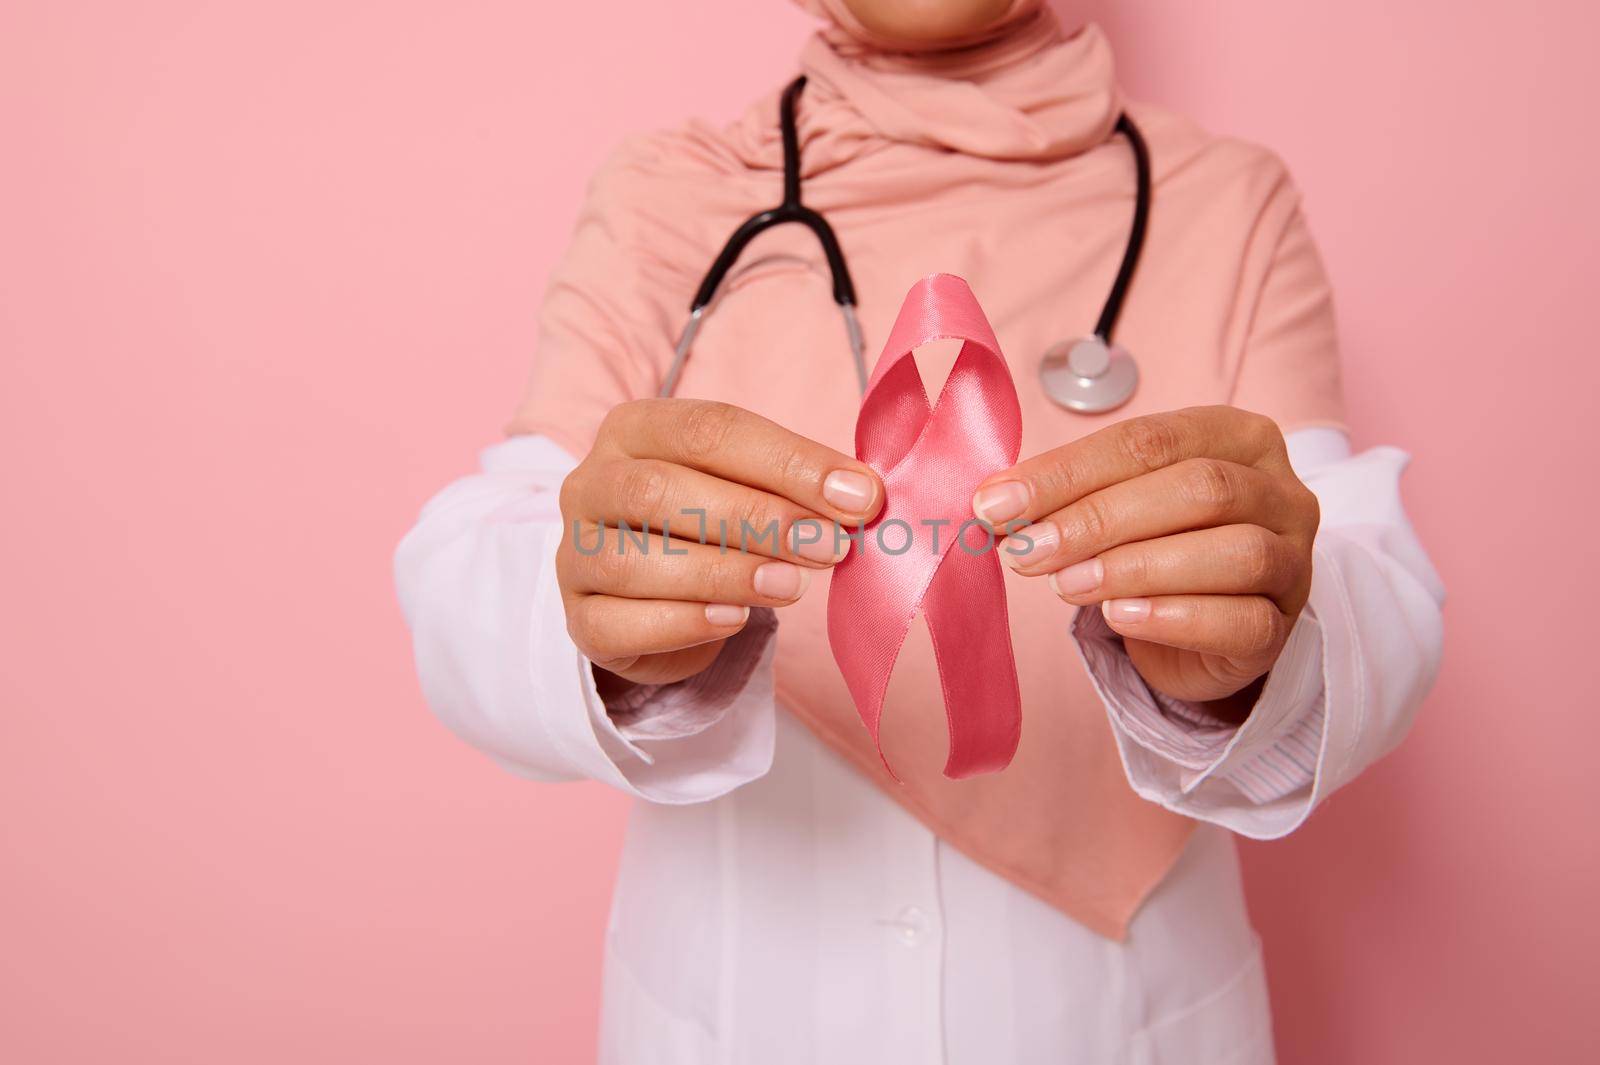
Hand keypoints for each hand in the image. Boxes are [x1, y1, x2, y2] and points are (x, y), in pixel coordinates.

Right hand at [557, 399, 883, 686]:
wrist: (651, 597)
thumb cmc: (707, 526)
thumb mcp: (748, 488)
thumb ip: (795, 487)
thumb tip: (863, 496)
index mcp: (634, 429)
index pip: (708, 430)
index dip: (788, 462)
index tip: (858, 496)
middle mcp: (590, 483)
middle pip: (662, 491)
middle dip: (757, 519)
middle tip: (829, 546)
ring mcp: (574, 552)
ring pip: (634, 559)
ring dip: (725, 573)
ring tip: (792, 587)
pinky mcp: (578, 617)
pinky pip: (618, 622)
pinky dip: (682, 623)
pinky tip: (735, 621)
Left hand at [972, 406, 1318, 708]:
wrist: (1209, 626)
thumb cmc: (1159, 545)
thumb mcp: (1116, 505)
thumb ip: (1068, 496)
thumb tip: (992, 503)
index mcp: (1236, 435)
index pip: (1149, 441)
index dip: (1068, 472)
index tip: (997, 503)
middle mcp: (1278, 489)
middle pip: (1198, 489)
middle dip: (1097, 519)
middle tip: (1025, 550)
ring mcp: (1294, 559)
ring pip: (1233, 552)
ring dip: (1136, 567)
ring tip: (1065, 586)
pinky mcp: (1283, 625)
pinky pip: (1243, 619)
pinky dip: (1174, 617)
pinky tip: (1119, 617)